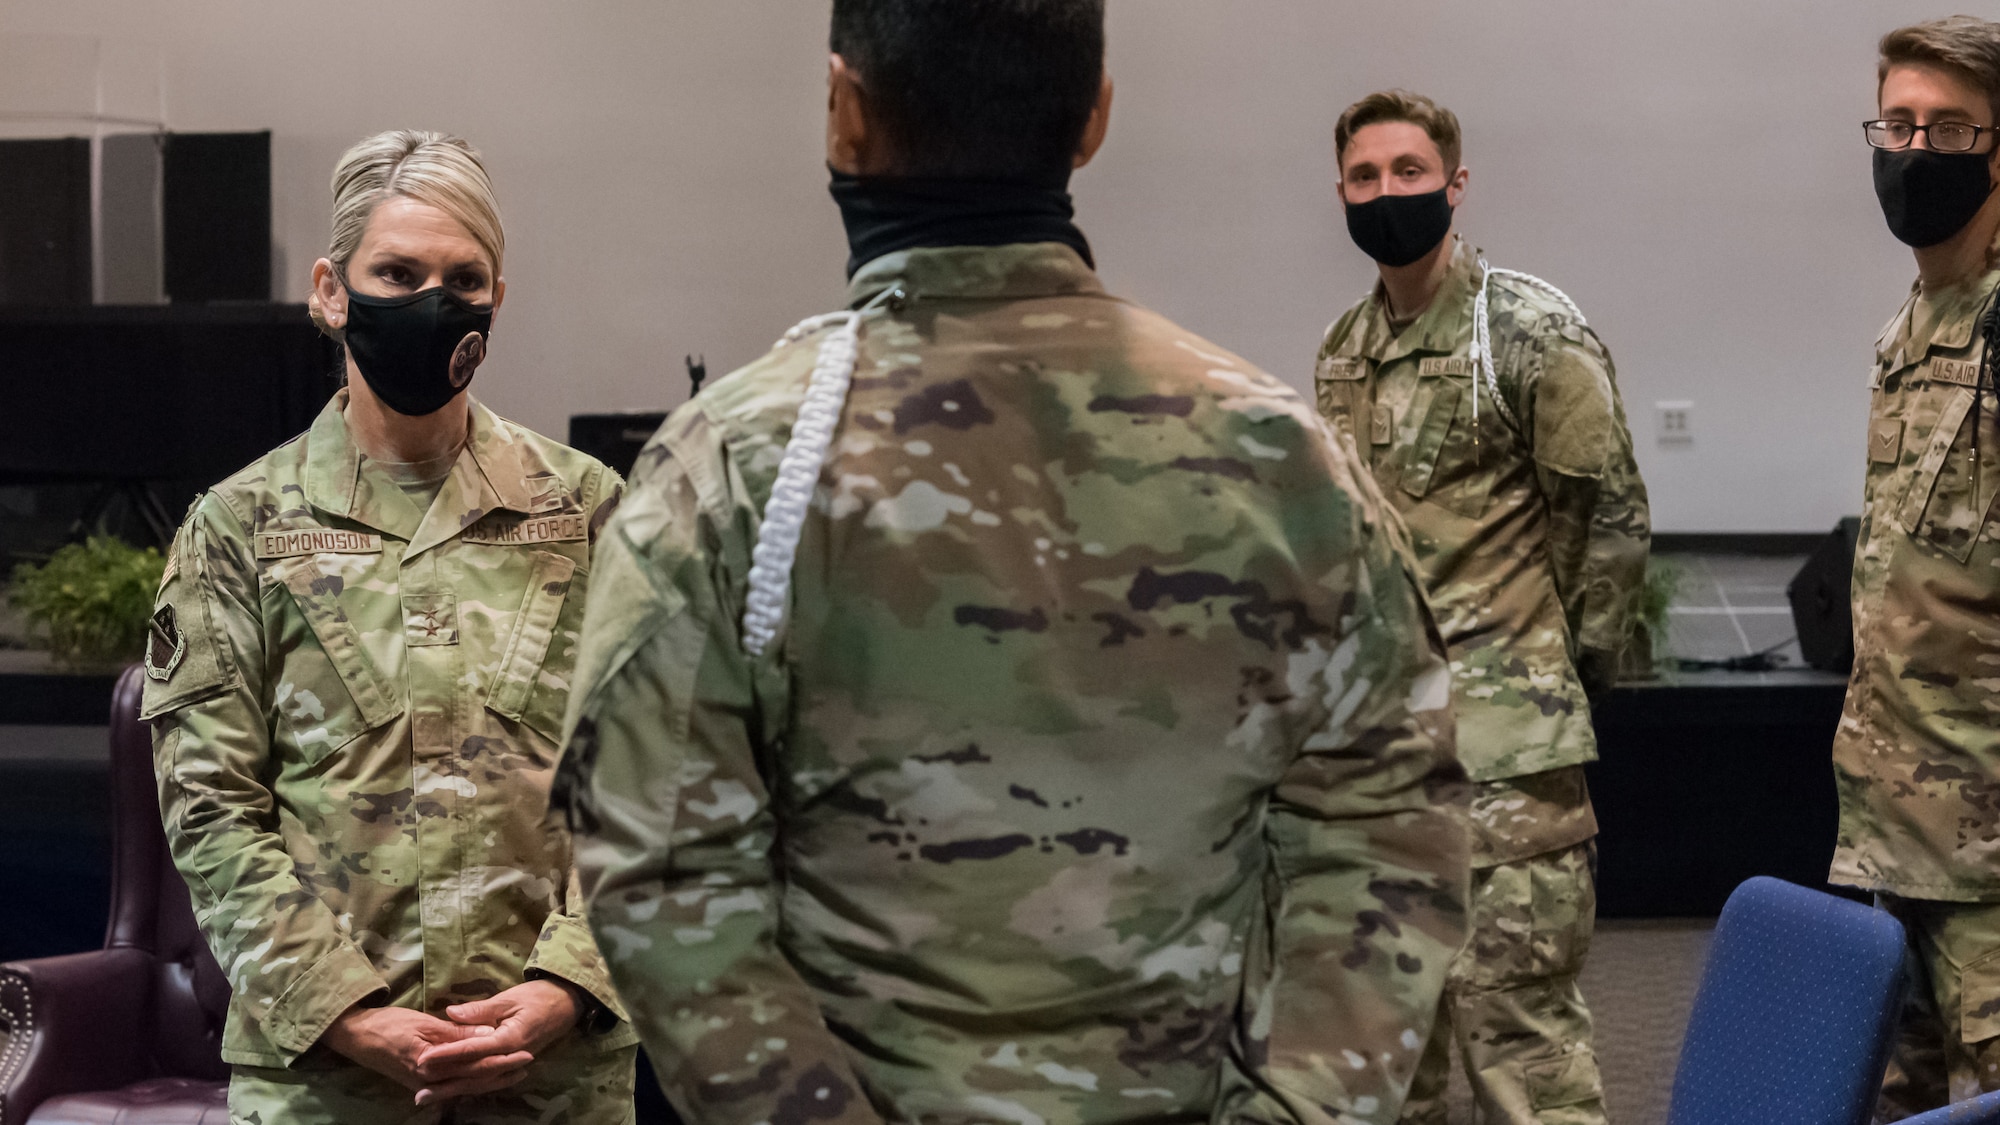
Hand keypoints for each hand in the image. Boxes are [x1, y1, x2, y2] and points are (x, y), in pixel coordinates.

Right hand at [323, 1005, 529, 1094]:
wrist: (357, 1037)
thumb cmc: (389, 1025)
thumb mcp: (424, 1023)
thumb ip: (456, 1032)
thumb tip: (488, 1033)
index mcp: (433, 1063)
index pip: (475, 1063)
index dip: (502, 1059)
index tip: (525, 1052)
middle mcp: (431, 1080)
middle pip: (473, 1078)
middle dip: (502, 1073)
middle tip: (527, 1064)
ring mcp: (424, 1084)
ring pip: (464, 1085)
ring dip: (489, 1081)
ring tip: (513, 1075)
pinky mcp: (420, 1083)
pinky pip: (452, 1086)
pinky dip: (471, 1083)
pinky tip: (483, 1079)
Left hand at [411, 980, 581, 1104]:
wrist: (568, 1003)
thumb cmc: (540, 996)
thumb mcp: (510, 998)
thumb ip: (480, 1010)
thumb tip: (450, 1013)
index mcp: (509, 1039)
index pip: (473, 1050)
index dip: (447, 1055)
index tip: (424, 1059)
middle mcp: (510, 1056)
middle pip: (474, 1074)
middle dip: (446, 1083)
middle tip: (419, 1094)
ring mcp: (512, 1063)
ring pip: (480, 1081)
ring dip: (454, 1089)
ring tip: (429, 1097)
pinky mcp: (512, 1063)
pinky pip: (488, 1078)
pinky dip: (470, 1085)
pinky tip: (454, 1090)